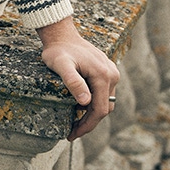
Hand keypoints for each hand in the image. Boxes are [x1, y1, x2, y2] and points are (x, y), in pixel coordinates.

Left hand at [37, 16, 120, 140]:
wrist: (61, 35)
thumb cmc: (58, 50)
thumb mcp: (60, 65)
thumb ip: (72, 81)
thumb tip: (85, 102)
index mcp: (103, 76)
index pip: (99, 109)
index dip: (87, 125)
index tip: (73, 134)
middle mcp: (112, 75)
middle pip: (104, 108)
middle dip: (89, 122)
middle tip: (72, 132)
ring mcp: (111, 73)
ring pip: (105, 102)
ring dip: (91, 114)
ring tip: (74, 122)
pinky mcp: (107, 72)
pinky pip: (103, 93)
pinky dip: (93, 103)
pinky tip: (78, 107)